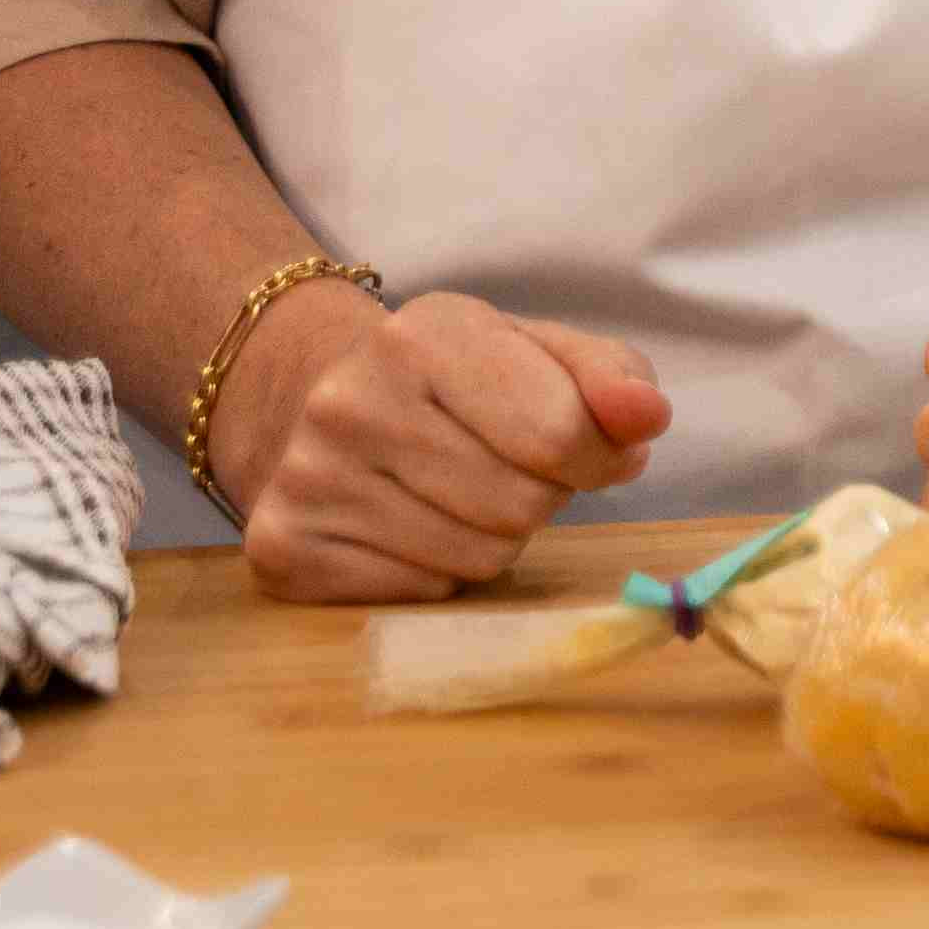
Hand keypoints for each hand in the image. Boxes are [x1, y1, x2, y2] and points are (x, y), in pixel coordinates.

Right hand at [222, 284, 667, 604]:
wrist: (315, 402)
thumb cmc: (458, 382)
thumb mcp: (541, 354)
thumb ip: (614, 380)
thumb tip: (647, 418)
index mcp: (422, 334)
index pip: (560, 433)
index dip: (597, 455)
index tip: (588, 449)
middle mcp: (348, 402)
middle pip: (519, 505)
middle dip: (537, 494)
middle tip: (502, 466)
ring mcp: (305, 479)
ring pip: (474, 558)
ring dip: (491, 536)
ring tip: (454, 491)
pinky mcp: (281, 550)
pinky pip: (418, 594)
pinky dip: (433, 572)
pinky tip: (404, 524)